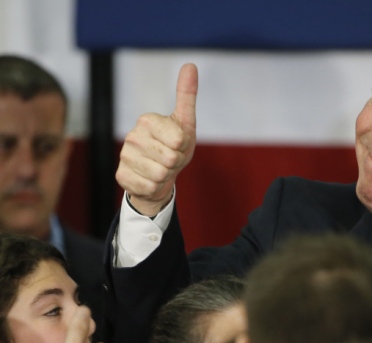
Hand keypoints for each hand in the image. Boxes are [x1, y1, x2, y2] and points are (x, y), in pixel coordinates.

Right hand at [115, 63, 197, 215]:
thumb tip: (190, 65)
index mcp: (147, 120)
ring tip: (161, 169)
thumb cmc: (174, 147)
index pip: (178, 140)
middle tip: (170, 160)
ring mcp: (124, 156)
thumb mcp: (185, 122)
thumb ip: (186, 95)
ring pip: (160, 174)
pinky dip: (155, 187)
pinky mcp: (121, 176)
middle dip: (176, 163)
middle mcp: (132, 136)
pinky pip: (149, 187)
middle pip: (171, 158)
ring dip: (166, 176)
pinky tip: (150, 179)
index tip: (178, 144)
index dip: (184, 147)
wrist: (159, 175)